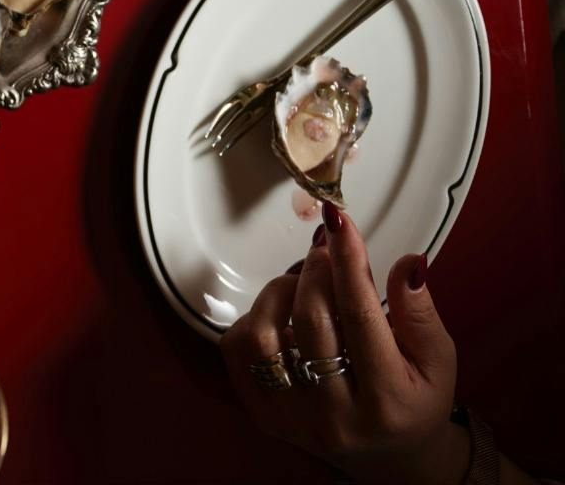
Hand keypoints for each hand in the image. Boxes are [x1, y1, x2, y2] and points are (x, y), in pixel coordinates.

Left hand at [220, 202, 467, 484]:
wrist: (388, 454)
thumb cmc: (414, 398)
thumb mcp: (437, 359)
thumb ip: (420, 312)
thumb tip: (409, 263)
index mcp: (388, 400)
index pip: (361, 317)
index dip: (348, 262)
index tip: (339, 219)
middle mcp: (337, 415)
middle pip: (311, 321)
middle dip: (317, 270)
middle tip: (326, 248)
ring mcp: (293, 418)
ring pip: (264, 335)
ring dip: (280, 291)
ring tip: (303, 281)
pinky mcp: (262, 414)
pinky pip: (237, 352)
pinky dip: (253, 318)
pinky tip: (281, 314)